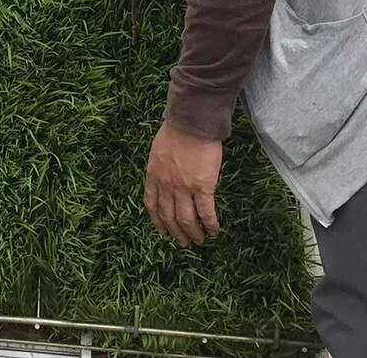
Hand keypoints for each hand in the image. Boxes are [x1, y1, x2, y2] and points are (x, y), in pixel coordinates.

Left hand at [142, 121, 222, 246]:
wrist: (191, 123)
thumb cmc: (176, 131)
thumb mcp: (158, 151)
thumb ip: (159, 168)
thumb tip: (165, 177)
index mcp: (153, 176)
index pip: (152, 206)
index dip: (158, 222)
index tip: (163, 232)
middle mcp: (166, 186)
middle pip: (169, 217)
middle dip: (176, 233)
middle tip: (183, 242)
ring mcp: (184, 188)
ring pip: (187, 220)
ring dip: (193, 234)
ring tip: (199, 241)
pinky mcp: (203, 187)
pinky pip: (206, 213)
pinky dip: (210, 225)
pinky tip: (214, 231)